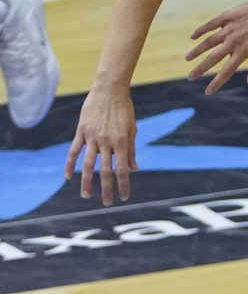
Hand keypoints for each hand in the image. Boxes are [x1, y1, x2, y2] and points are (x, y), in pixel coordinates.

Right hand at [64, 84, 137, 205]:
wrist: (109, 89)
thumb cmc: (124, 109)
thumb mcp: (132, 129)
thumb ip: (131, 150)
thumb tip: (134, 169)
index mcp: (121, 142)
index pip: (122, 169)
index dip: (123, 185)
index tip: (124, 197)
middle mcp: (106, 142)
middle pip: (105, 170)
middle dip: (106, 189)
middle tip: (106, 204)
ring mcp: (92, 137)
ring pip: (88, 164)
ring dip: (86, 182)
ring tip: (85, 196)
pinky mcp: (81, 131)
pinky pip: (74, 150)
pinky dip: (70, 164)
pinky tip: (67, 177)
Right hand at [186, 0, 247, 93]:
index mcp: (243, 52)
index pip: (226, 71)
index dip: (216, 82)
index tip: (207, 92)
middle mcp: (234, 41)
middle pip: (213, 58)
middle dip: (200, 69)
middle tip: (190, 77)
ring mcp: (229, 29)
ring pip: (208, 41)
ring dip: (197, 51)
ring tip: (187, 58)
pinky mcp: (227, 17)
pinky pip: (210, 24)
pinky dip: (201, 30)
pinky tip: (193, 37)